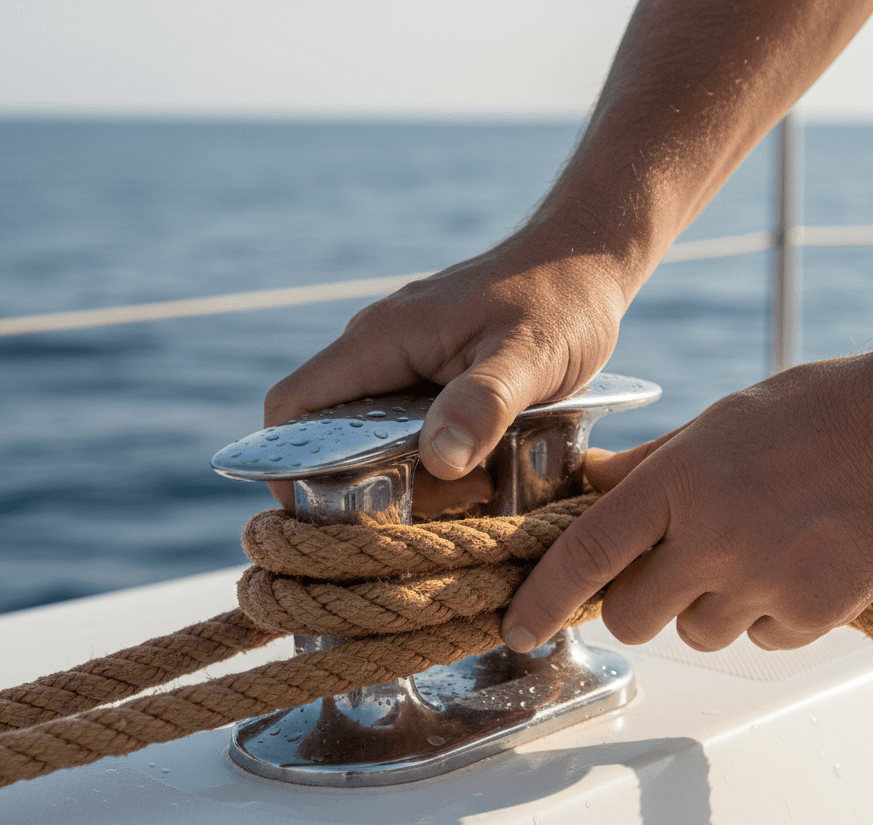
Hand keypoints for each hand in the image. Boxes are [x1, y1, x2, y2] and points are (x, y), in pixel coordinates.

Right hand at [263, 229, 629, 509]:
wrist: (585, 261)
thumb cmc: (562, 301)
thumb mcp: (533, 356)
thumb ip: (485, 402)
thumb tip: (437, 459)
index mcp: (383, 338)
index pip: (295, 405)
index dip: (286, 463)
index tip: (315, 515)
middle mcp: (380, 349)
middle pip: (328, 432)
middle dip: (362, 484)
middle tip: (430, 508)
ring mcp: (404, 360)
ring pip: (370, 435)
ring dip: (405, 475)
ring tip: (473, 486)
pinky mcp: (430, 374)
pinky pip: (405, 427)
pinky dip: (428, 459)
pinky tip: (478, 470)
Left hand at [502, 350, 872, 652]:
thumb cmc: (808, 414)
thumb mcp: (711, 426)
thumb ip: (643, 469)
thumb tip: (586, 490)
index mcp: (678, 482)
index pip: (587, 554)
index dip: (542, 599)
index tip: (518, 628)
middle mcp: (713, 538)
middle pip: (631, 617)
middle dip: (635, 604)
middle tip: (666, 570)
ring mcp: (764, 581)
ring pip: (696, 633)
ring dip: (706, 607)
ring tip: (750, 552)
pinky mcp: (812, 613)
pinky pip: (760, 639)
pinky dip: (765, 615)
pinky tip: (792, 564)